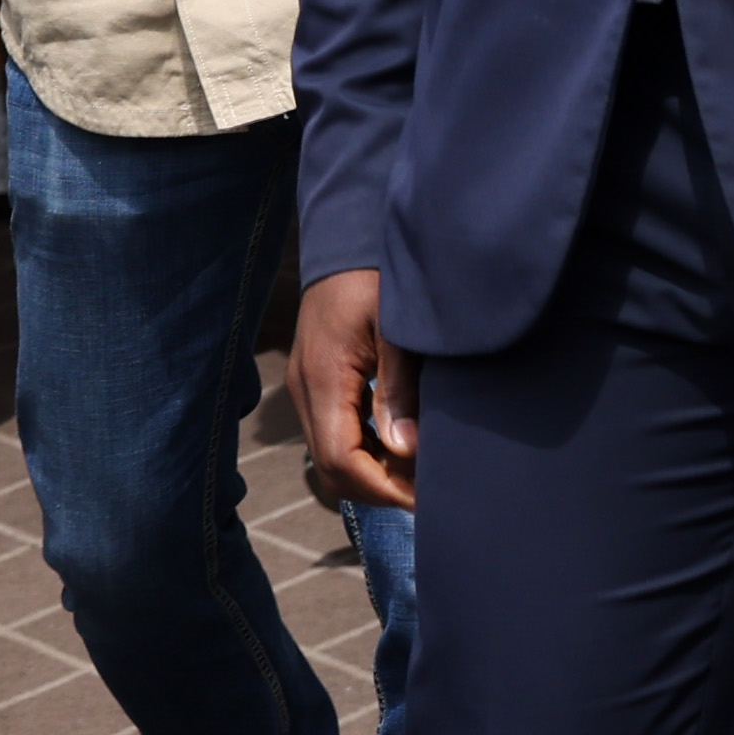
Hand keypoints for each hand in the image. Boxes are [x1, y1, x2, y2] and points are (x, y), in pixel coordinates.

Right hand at [295, 263, 418, 509]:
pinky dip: (365, 451)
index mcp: (323, 378)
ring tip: (419, 471)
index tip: (426, 497)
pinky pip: (333, 434)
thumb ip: (398, 388)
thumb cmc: (377, 274)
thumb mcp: (396, 328)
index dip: (383, 488)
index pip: (341, 461)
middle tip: (428, 491)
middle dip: (378, 489)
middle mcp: (305, 388)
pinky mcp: (315, 381)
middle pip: (331, 469)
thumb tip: (405, 450)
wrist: (347, 237)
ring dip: (372, 472)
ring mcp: (305, 386)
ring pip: (330, 457)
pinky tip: (400, 442)